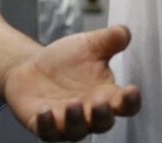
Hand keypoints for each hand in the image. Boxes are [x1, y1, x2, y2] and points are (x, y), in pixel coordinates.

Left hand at [4, 25, 140, 140]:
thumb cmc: (65, 61)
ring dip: (76, 120)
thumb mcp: (87, 46)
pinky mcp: (42, 124)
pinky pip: (46, 131)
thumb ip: (108, 40)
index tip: (131, 90)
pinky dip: (46, 124)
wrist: (30, 68)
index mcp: (106, 96)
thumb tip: (124, 30)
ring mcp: (65, 122)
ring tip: (74, 105)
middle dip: (103, 114)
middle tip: (101, 102)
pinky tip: (44, 111)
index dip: (130, 100)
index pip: (126, 105)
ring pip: (76, 130)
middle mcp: (89, 114)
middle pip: (103, 122)